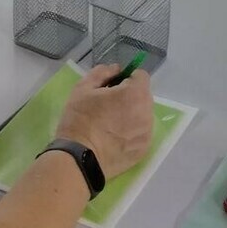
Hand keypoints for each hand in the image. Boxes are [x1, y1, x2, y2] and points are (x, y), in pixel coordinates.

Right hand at [55, 64, 154, 178]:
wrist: (79, 158)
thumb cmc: (80, 119)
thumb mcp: (83, 88)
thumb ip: (102, 72)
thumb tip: (116, 69)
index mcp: (134, 94)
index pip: (141, 76)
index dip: (127, 78)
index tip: (113, 86)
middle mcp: (146, 112)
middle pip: (144, 95)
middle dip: (130, 95)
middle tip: (110, 105)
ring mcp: (147, 132)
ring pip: (144, 114)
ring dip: (133, 113)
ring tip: (112, 123)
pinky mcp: (144, 149)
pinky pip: (142, 132)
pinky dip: (133, 130)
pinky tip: (115, 137)